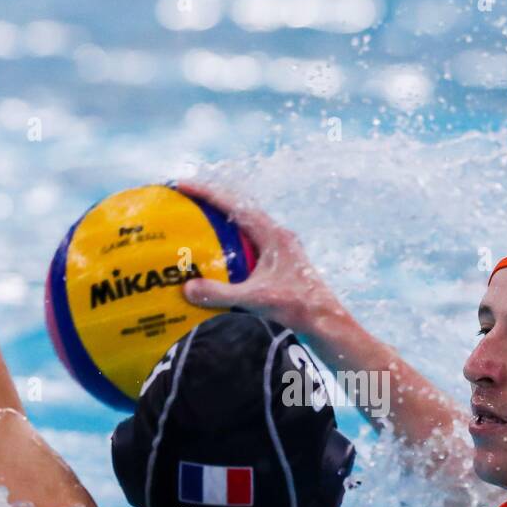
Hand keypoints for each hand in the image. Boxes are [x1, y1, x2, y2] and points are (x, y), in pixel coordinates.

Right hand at [178, 180, 344, 335]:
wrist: (325, 320)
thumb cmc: (296, 307)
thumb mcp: (256, 299)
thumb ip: (221, 294)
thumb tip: (187, 288)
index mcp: (272, 235)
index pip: (234, 205)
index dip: (206, 193)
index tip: (181, 186)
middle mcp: (276, 236)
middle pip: (239, 209)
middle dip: (211, 201)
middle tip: (185, 200)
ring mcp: (279, 248)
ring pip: (245, 225)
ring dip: (222, 221)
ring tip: (196, 223)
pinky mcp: (279, 262)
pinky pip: (249, 244)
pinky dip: (230, 243)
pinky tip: (216, 257)